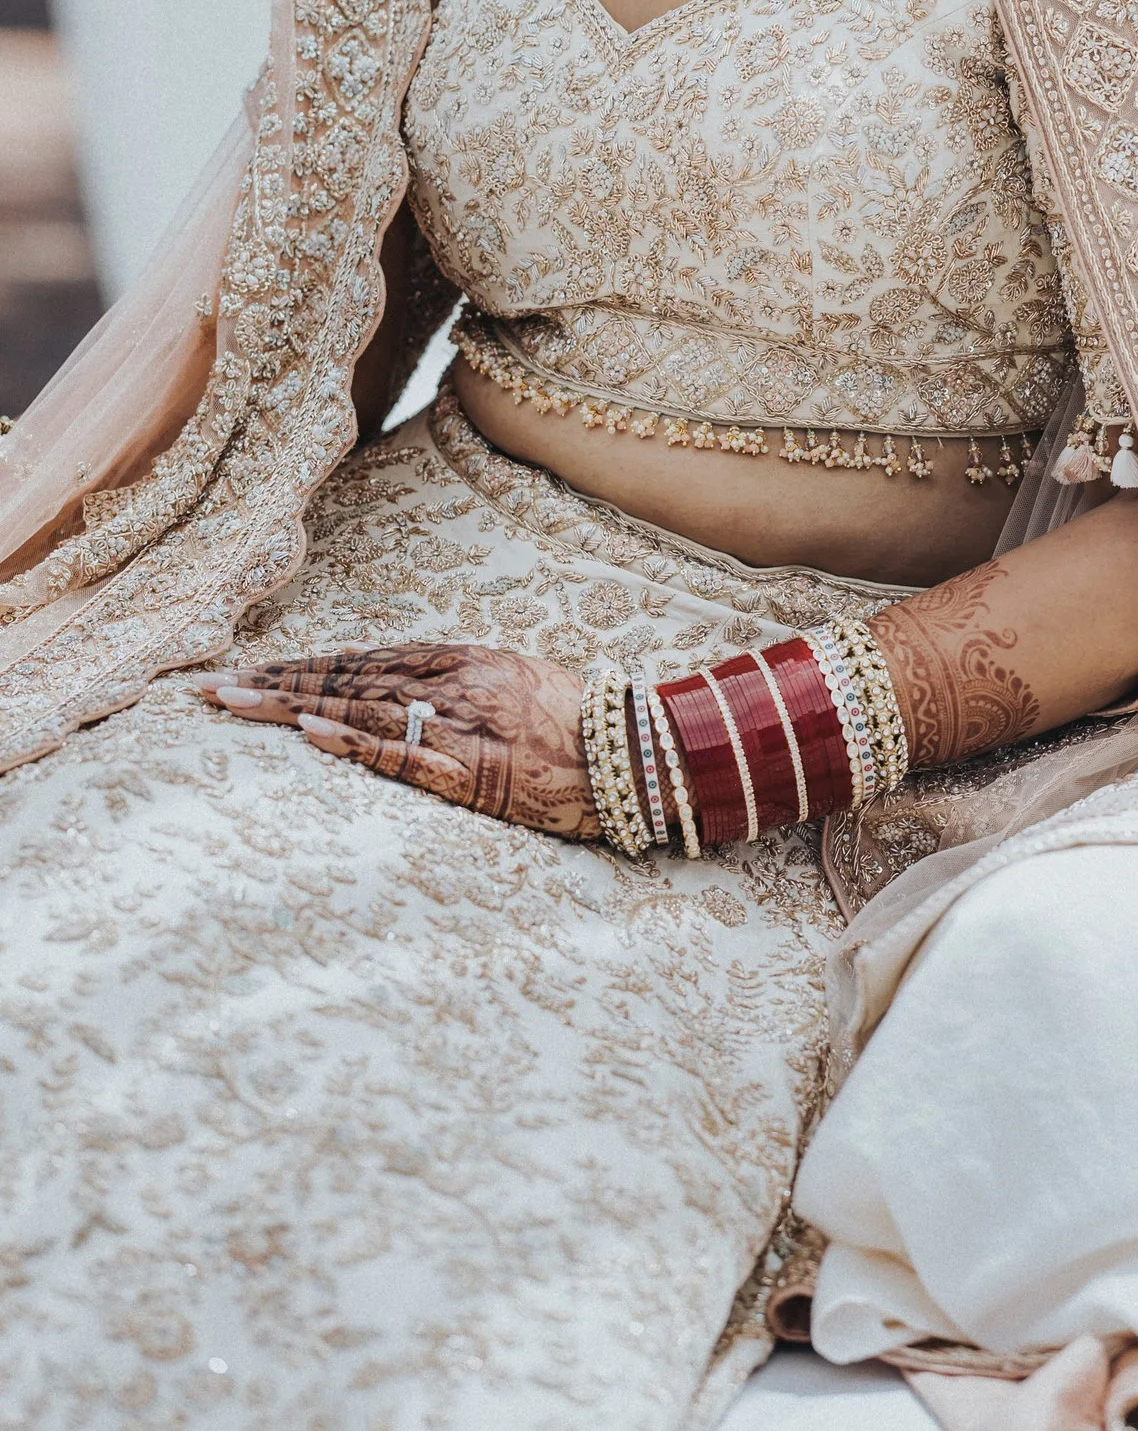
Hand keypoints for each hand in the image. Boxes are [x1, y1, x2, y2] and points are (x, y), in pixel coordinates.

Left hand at [205, 642, 599, 840]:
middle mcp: (455, 684)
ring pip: (360, 708)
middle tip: (210, 687)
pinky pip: (403, 755)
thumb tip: (401, 688)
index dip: (304, 663)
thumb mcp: (514, 684)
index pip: (365, 657)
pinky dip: (353, 743)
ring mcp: (462, 727)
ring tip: (232, 705)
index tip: (251, 670)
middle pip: (349, 678)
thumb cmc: (575, 726)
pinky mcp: (472, 773)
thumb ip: (459, 683)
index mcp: (463, 660)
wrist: (634, 760)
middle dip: (276, 681)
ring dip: (290, 707)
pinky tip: (309, 736)